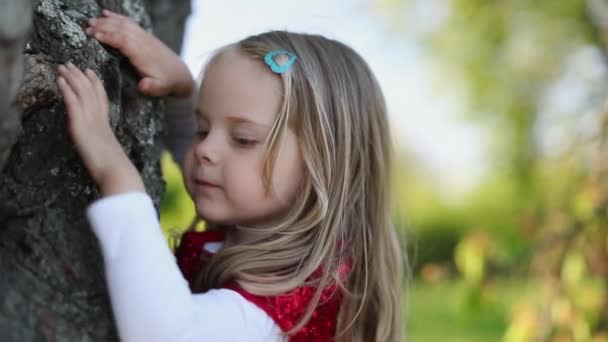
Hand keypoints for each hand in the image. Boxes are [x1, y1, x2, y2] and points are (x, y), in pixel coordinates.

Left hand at [57, 63, 144, 195]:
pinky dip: (67, 89)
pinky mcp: (81, 125)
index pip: (101, 99)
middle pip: (91, 91)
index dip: (96, 84)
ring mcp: (90, 121)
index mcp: (106, 125)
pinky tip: (61, 80)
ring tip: (62, 66)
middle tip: (72, 64)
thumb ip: (105, 146)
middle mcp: (99, 119)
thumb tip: (105, 149)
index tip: (90, 72)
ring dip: (71, 77)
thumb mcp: (110, 154)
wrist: (116, 171)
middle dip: (80, 76)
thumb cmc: (115, 169)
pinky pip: (73, 103)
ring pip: (82, 92)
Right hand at [86, 9, 193, 97]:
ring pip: (124, 24)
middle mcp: (143, 42)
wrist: (180, 74)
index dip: (110, 37)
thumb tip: (142, 86)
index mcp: (144, 54)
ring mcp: (144, 37)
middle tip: (86, 28)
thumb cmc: (166, 82)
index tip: (95, 36)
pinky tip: (105, 13)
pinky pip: (129, 23)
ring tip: (90, 21)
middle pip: (122, 29)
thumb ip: (151, 87)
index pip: (125, 41)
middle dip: (104, 27)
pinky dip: (117, 17)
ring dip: (107, 21)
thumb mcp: (160, 88)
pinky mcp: (144, 36)